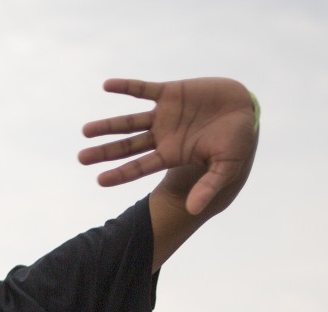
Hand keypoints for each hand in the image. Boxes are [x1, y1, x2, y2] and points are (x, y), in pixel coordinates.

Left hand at [79, 77, 257, 214]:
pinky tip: (107, 85)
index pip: (140, 167)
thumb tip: (193, 210)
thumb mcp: (227, 166)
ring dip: (107, 125)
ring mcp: (163, 114)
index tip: (100, 181)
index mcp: (171, 155)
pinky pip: (143, 89)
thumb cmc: (237, 141)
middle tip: (81, 158)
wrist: (246, 108)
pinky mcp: (169, 92)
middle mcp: (162, 136)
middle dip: (105, 152)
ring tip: (85, 131)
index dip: (120, 174)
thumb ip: (209, 186)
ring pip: (128, 121)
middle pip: (126, 146)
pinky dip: (126, 87)